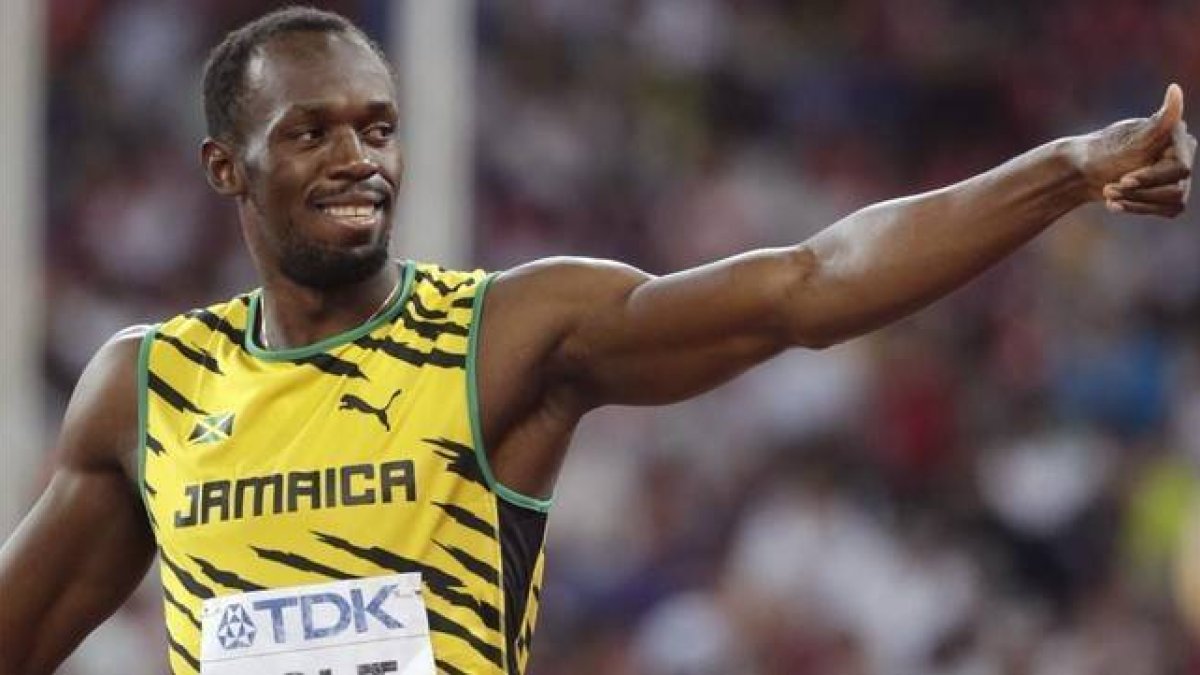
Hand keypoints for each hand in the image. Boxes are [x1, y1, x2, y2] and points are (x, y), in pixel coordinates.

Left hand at [1075, 84, 1194, 216]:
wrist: (1082, 171)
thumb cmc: (1103, 151)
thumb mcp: (1130, 139)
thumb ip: (1159, 122)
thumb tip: (1175, 90)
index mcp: (1178, 138)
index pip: (1180, 169)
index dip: (1152, 177)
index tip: (1124, 180)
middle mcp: (1183, 155)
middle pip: (1177, 189)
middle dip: (1139, 191)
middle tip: (1108, 188)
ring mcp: (1177, 176)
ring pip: (1173, 202)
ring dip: (1136, 201)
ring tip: (1108, 193)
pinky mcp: (1168, 193)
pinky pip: (1166, 211)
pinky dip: (1138, 208)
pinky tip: (1114, 204)